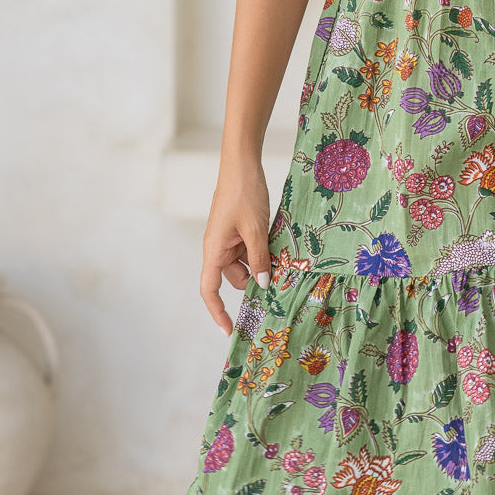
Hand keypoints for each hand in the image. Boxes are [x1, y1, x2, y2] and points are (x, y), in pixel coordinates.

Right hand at [200, 162, 272, 335]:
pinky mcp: (240, 230)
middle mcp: (219, 248)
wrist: (243, 165)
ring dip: (263, 264)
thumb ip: (259, 258)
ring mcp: (230, 239)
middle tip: (281, 283)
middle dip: (255, 281)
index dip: (218, 312)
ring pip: (247, 263)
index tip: (229, 329)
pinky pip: (251, 250)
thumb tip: (263, 285)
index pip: (209, 290)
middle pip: (235, 277)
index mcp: (214, 250)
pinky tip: (281, 249)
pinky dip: (264, 252)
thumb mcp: (255, 229)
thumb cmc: (244, 194)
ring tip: (285, 262)